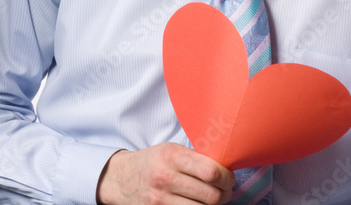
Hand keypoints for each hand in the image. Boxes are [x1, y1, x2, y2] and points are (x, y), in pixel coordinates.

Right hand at [96, 144, 234, 204]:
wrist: (121, 178)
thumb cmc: (152, 162)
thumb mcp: (170, 150)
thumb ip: (195, 158)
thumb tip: (225, 169)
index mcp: (171, 156)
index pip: (211, 171)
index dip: (227, 178)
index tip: (228, 178)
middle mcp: (165, 178)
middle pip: (211, 196)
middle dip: (225, 195)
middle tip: (225, 192)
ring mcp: (160, 199)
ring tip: (212, 199)